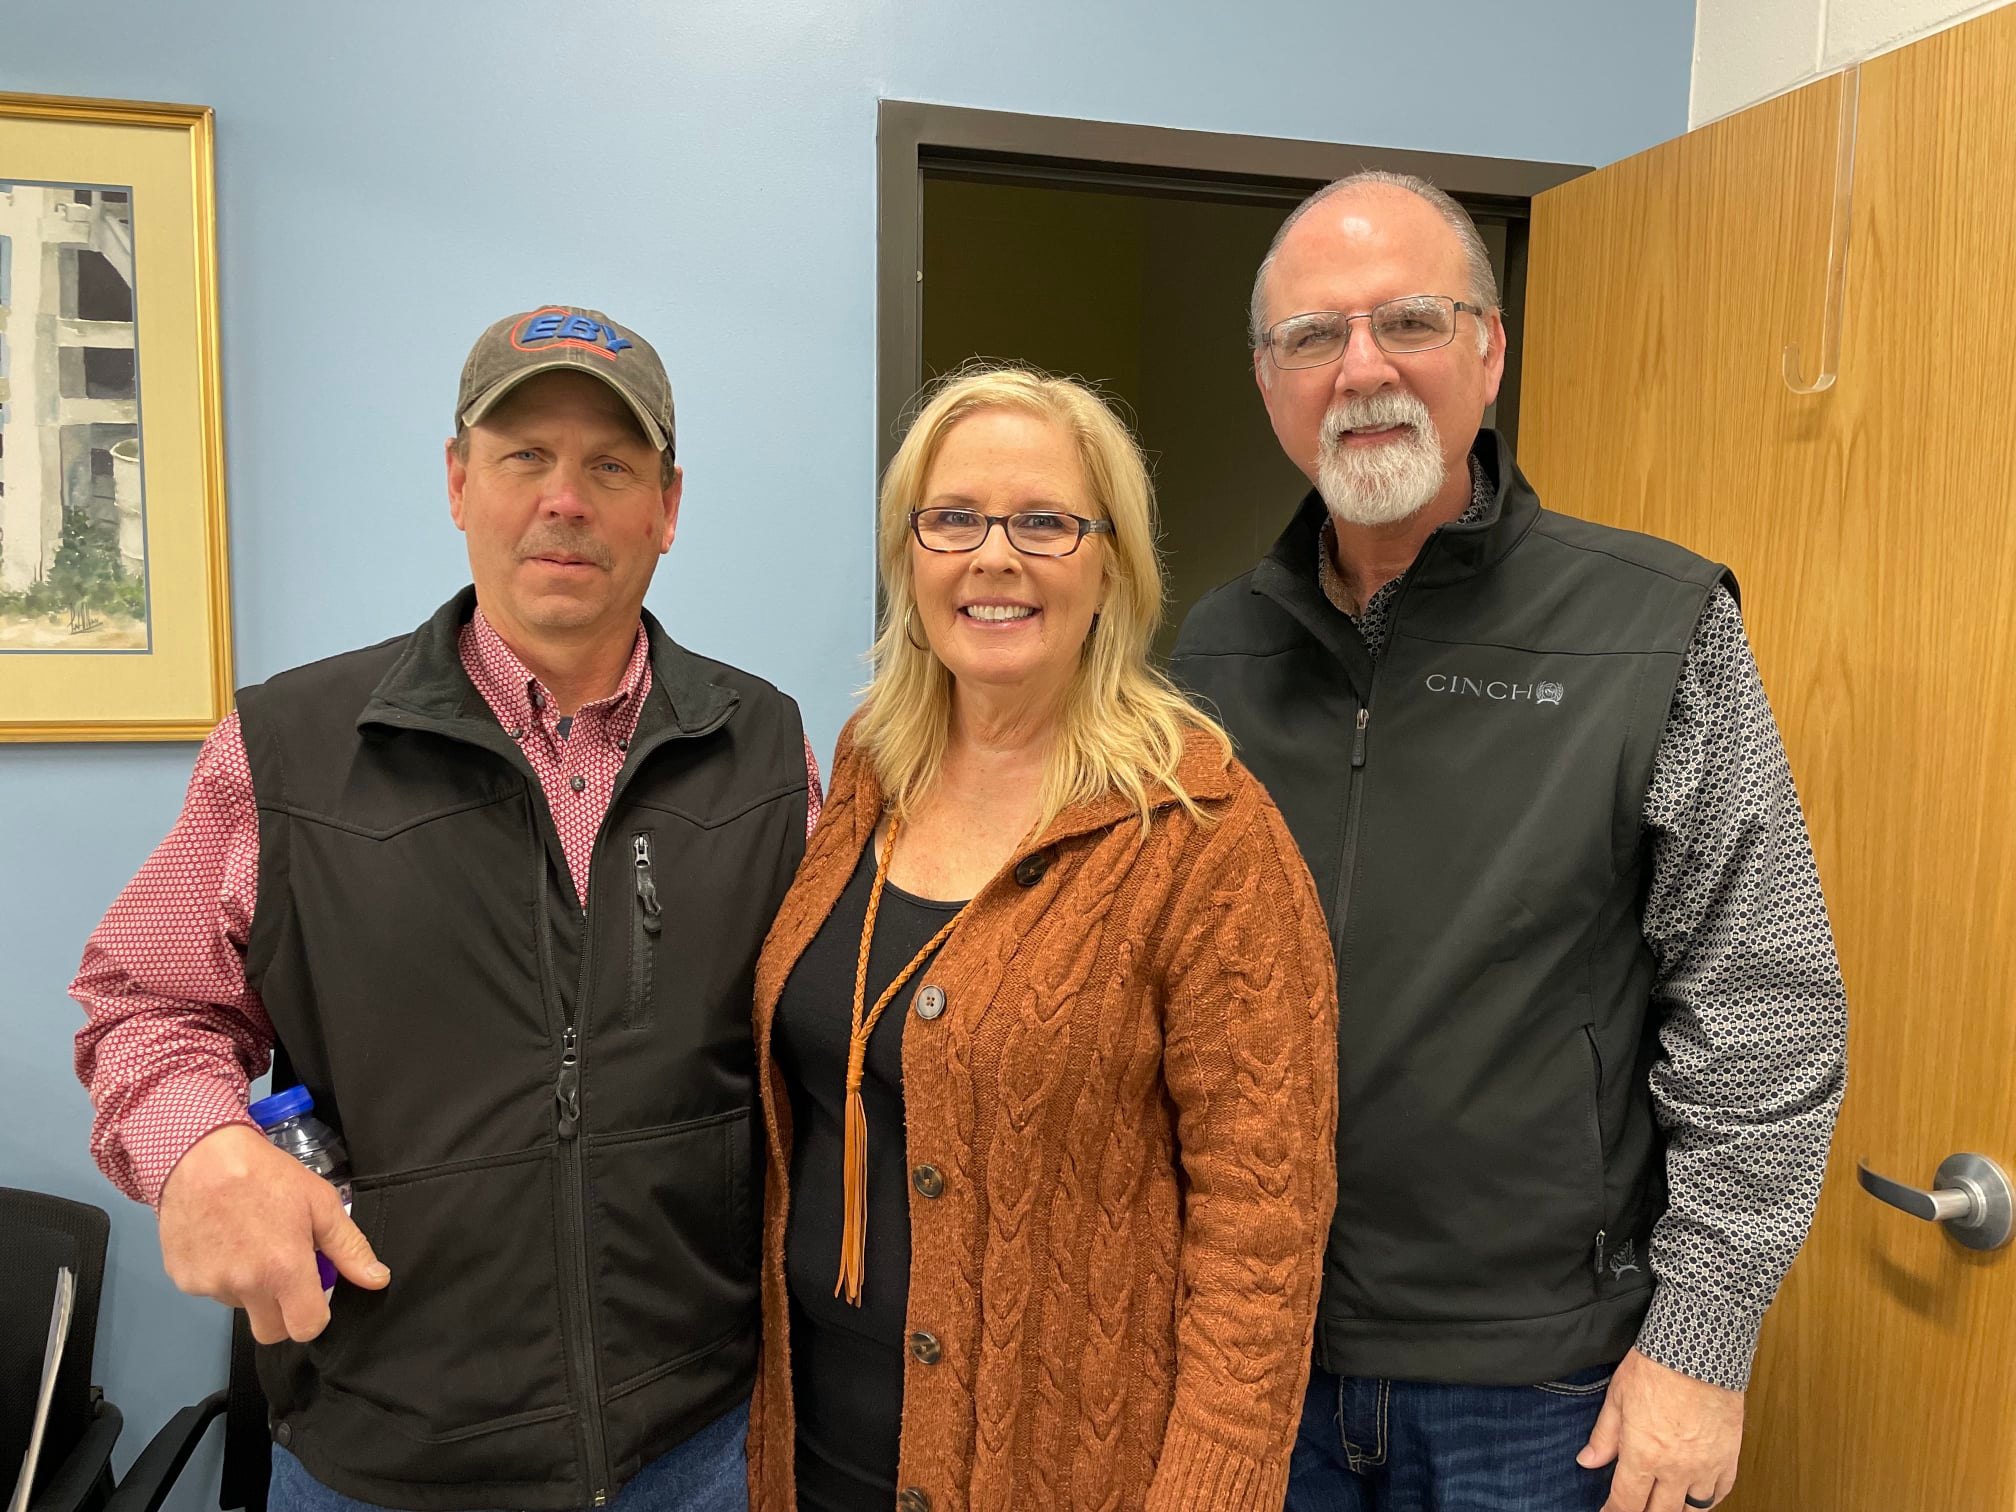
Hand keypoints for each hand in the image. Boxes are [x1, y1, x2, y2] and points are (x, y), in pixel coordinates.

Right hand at [156, 1123, 388, 1343]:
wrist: (200, 1157)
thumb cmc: (266, 1175)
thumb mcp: (319, 1202)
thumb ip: (349, 1248)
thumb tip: (377, 1280)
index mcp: (283, 1270)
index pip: (306, 1328)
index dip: (315, 1316)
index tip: (313, 1294)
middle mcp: (244, 1286)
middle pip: (270, 1331)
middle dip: (283, 1312)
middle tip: (282, 1271)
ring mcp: (209, 1285)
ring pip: (240, 1307)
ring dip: (250, 1288)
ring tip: (249, 1242)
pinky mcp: (182, 1279)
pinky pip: (211, 1291)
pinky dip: (221, 1274)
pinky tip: (222, 1240)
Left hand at [1578, 1347, 1744, 1511]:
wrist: (1699, 1349)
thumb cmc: (1656, 1366)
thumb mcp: (1618, 1397)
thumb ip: (1604, 1436)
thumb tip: (1588, 1461)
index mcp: (1643, 1454)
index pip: (1626, 1502)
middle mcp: (1676, 1468)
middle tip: (1634, 1509)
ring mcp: (1705, 1466)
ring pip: (1692, 1510)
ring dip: (1675, 1510)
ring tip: (1664, 1504)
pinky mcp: (1729, 1457)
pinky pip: (1721, 1493)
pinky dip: (1708, 1500)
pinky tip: (1697, 1496)